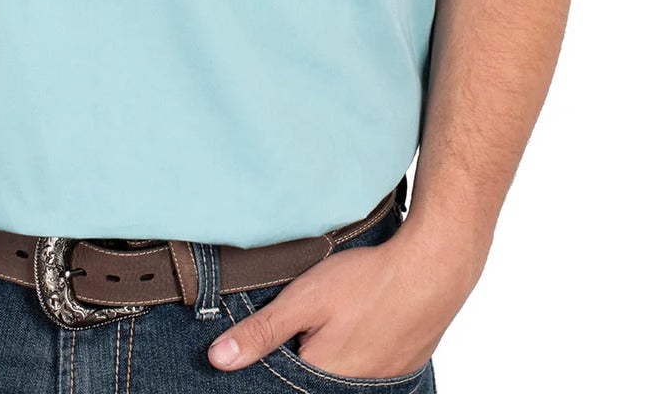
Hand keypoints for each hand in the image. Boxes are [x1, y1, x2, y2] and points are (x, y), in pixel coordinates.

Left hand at [207, 218, 480, 378]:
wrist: (433, 269)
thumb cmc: (368, 281)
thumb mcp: (304, 299)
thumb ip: (261, 331)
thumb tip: (219, 359)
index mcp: (322, 377)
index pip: (282, 379)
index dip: (274, 356)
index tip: (280, 333)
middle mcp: (351, 389)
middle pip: (312, 376)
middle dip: (303, 352)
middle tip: (313, 321)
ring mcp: (380, 383)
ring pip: (339, 374)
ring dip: (331, 352)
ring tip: (338, 318)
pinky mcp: (400, 369)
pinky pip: (366, 369)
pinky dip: (358, 350)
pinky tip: (360, 322)